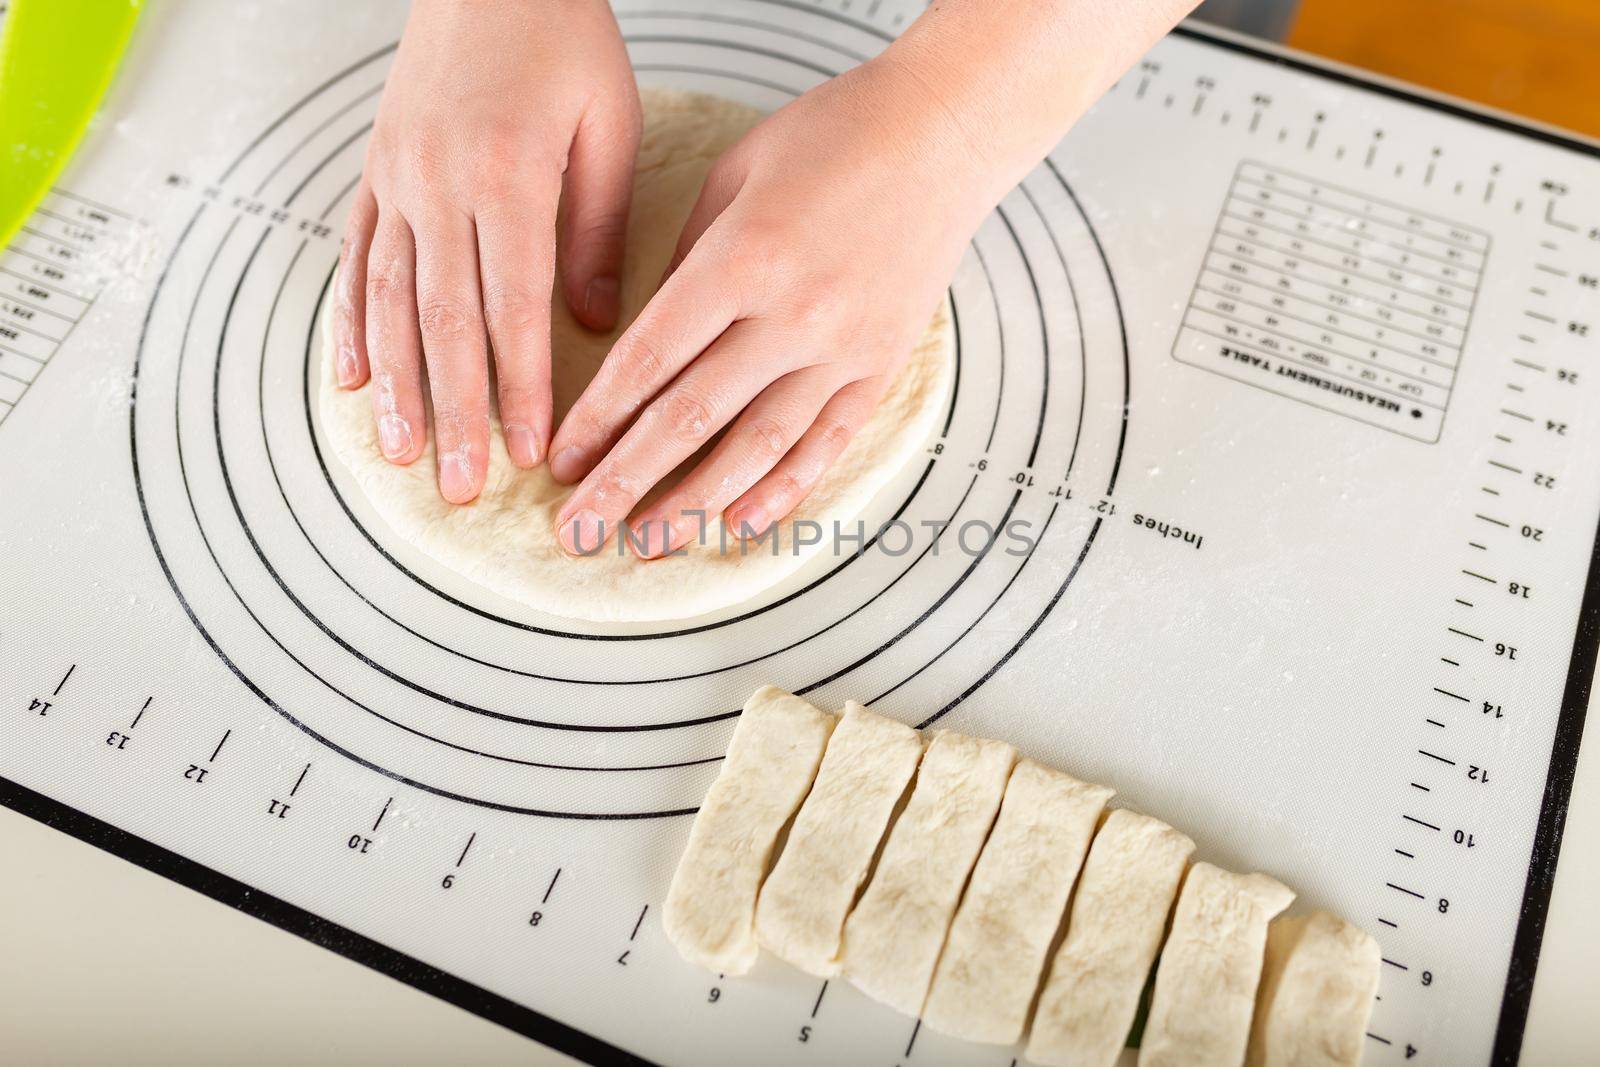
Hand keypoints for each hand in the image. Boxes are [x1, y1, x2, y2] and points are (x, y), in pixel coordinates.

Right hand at [333, 0, 640, 501]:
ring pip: (390, 301)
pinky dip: (352, 323)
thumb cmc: (561, 37)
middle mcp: (438, 185)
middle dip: (453, 412)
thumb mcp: (606, 124)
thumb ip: (595, 226)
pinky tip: (351, 379)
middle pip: (444, 322)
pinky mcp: (375, 174)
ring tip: (398, 454)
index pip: (513, 307)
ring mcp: (396, 181)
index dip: (521, 388)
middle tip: (458, 485)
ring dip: (395, 385)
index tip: (533, 451)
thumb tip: (592, 323)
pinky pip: (356, 260)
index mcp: (505, 175)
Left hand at [549, 60, 987, 556]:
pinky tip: (740, 526)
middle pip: (692, 418)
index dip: (599, 419)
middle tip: (579, 530)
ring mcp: (843, 349)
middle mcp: (794, 316)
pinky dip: (784, 489)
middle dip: (626, 481)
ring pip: (758, 446)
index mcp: (744, 260)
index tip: (561, 461)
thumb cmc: (831, 136)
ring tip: (647, 544)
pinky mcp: (880, 365)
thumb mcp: (735, 173)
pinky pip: (827, 443)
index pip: (652, 359)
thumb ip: (688, 259)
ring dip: (696, 502)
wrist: (946, 133)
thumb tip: (649, 340)